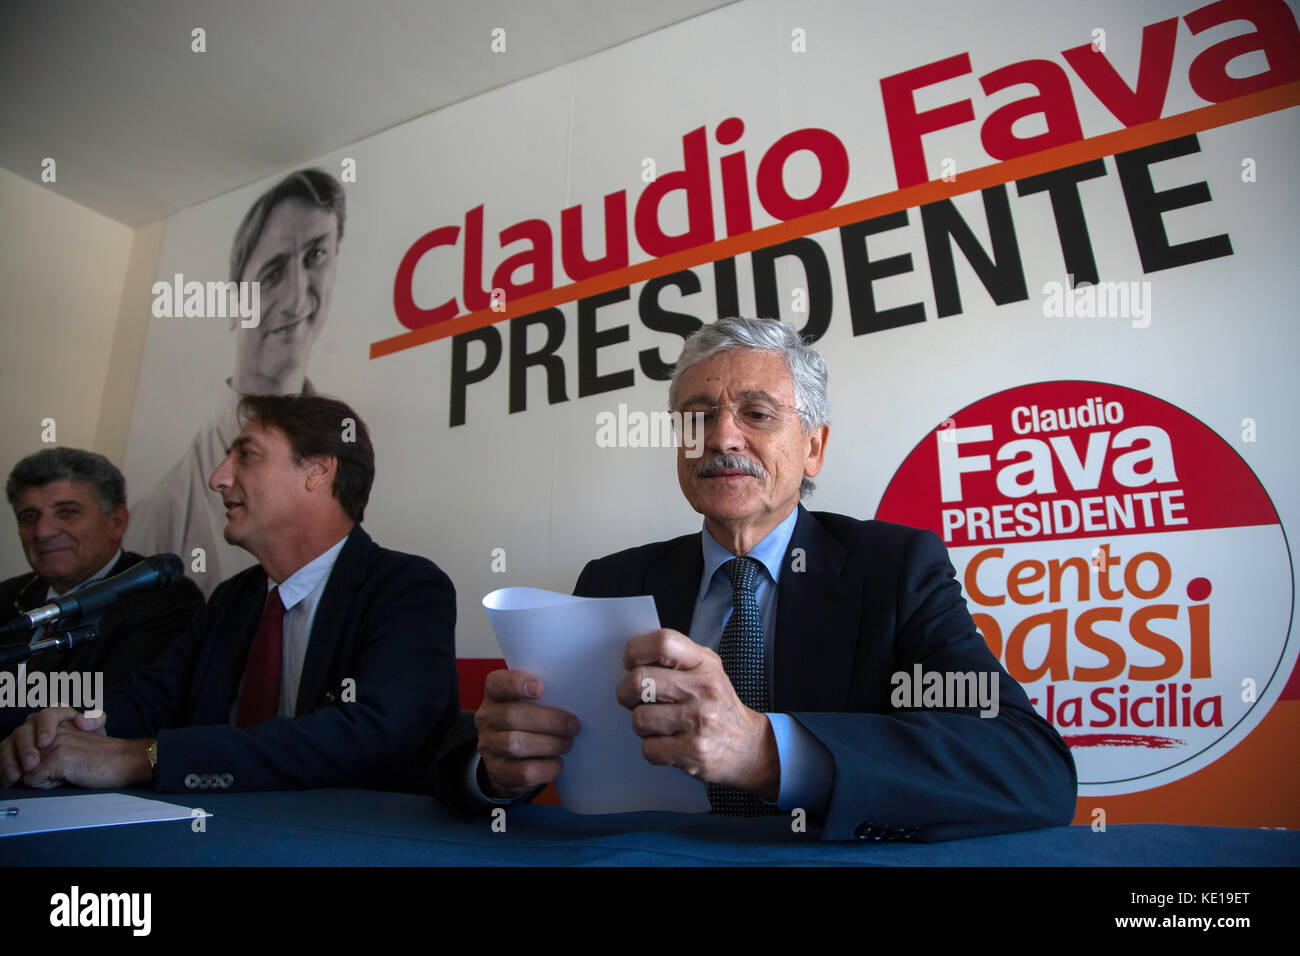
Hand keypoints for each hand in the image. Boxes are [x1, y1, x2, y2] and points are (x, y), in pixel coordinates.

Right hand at [0, 707, 103, 785]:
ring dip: (11, 761)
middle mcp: (35, 724)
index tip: (46, 742)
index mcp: (55, 716)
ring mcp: (21, 738)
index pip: (48, 715)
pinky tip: (8, 780)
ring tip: (16, 775)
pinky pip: (3, 758)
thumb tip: (82, 721)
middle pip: (25, 731)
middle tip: (32, 764)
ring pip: (10, 744)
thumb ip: (94, 721)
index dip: (45, 728)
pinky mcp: (12, 752)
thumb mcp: (95, 730)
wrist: (79, 756)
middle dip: (27, 749)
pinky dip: (4, 770)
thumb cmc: (85, 741)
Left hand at [20, 726, 152, 788]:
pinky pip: (33, 778)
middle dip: (8, 763)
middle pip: (13, 741)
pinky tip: (64, 780)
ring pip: (21, 763)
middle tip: (12, 777)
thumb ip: (52, 744)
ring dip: (30, 776)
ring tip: (46, 778)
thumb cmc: (105, 758)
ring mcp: (56, 741)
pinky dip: (45, 785)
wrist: (127, 762)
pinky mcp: (58, 757)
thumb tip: (25, 764)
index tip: (11, 771)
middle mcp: (55, 727)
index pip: (21, 731)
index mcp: (58, 720)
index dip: (10, 752)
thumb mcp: (76, 744)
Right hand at [475, 670, 579, 798]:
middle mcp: (487, 719)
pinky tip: (557, 762)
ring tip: (567, 743)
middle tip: (573, 725)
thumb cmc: (527, 722)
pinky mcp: (498, 772)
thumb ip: (545, 696)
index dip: (516, 683)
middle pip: (513, 717)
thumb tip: (576, 698)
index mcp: (495, 695)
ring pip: (516, 745)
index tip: (540, 687)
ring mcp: (489, 747)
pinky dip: (546, 767)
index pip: (497, 683)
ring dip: (550, 744)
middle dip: (549, 721)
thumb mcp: (529, 703)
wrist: (507, 759)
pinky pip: (524, 772)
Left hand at [616, 629, 779, 799]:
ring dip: (642, 725)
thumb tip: (632, 660)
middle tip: (631, 698)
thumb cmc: (719, 707)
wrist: (749, 747)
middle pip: (640, 681)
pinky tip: (668, 744)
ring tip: (658, 725)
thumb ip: (677, 661)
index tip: (630, 663)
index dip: (636, 651)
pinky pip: (649, 749)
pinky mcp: (694, 751)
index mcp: (705, 664)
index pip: (662, 642)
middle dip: (625, 693)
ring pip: (639, 718)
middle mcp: (704, 689)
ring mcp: (700, 721)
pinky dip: (652, 749)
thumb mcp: (708, 671)